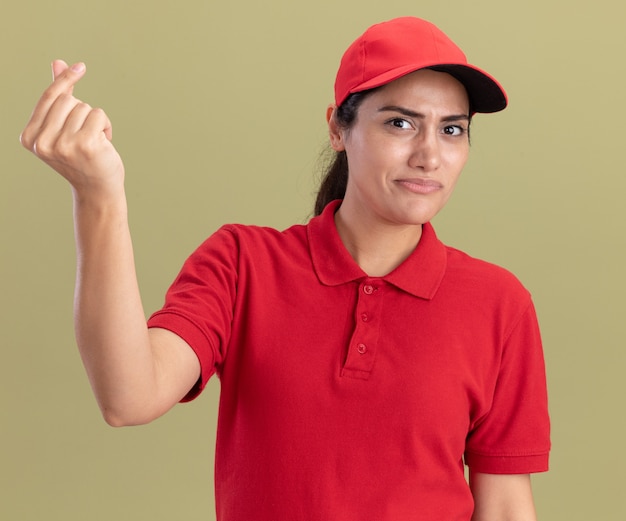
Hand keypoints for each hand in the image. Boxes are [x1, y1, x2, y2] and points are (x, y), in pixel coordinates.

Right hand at [20, 60, 124, 196]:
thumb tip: (57, 62)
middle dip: (81, 111)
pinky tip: (104, 144)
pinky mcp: (84, 145)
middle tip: (85, 133)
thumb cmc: (81, 158)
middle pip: (67, 100)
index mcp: (29, 137)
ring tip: (94, 141)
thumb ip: (58, 97)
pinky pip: (98, 115)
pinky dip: (106, 125)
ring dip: (95, 121)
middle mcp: (42, 142)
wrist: (98, 190)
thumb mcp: (64, 128)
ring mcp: (62, 144)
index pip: (48, 98)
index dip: (65, 80)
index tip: (80, 66)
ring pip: (84, 108)